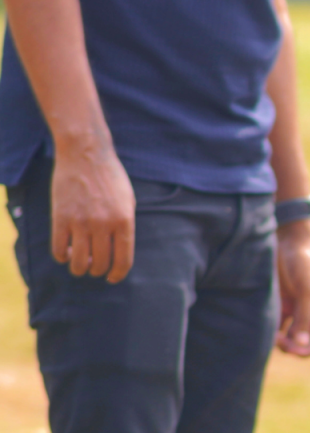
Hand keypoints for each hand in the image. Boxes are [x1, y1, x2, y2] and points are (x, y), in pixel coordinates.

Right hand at [50, 141, 135, 281]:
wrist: (86, 155)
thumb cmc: (110, 178)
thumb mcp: (128, 201)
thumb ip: (124, 225)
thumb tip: (118, 252)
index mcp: (124, 221)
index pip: (123, 260)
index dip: (117, 274)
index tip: (112, 278)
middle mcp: (103, 224)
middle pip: (100, 263)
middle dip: (98, 271)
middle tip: (95, 268)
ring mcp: (80, 222)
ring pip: (78, 261)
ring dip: (79, 268)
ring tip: (80, 265)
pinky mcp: (60, 218)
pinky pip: (58, 249)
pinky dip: (62, 257)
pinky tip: (65, 254)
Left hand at [276, 219, 309, 355]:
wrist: (287, 240)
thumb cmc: (303, 262)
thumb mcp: (307, 289)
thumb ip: (305, 317)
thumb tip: (301, 345)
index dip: (309, 349)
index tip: (293, 349)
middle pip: (303, 342)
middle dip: (291, 346)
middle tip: (277, 340)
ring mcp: (294, 309)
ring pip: (287, 336)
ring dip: (278, 340)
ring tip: (268, 334)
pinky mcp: (279, 304)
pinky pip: (274, 325)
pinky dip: (268, 329)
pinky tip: (261, 326)